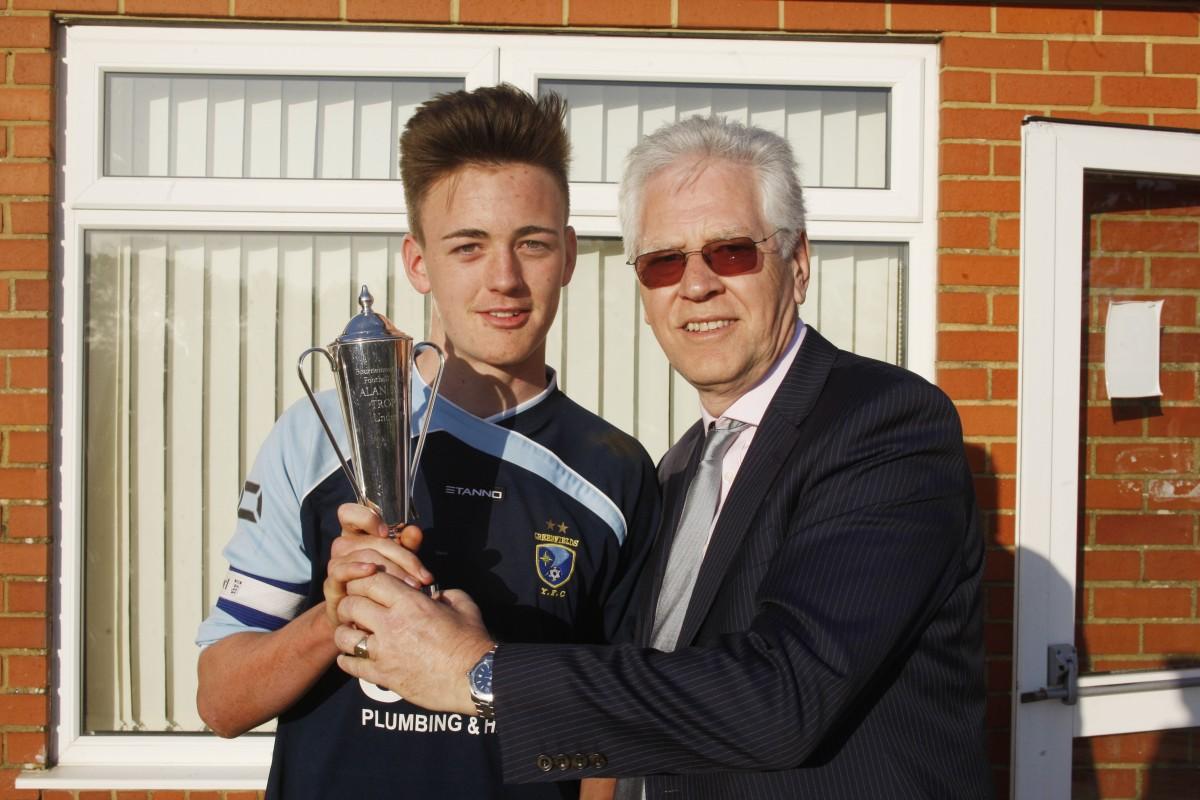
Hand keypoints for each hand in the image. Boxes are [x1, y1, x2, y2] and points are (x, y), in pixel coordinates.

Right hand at [323, 503, 432, 628]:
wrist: (363, 615)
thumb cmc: (383, 582)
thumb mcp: (398, 561)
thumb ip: (406, 545)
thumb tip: (414, 531)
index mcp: (356, 534)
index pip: (348, 513)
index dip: (365, 517)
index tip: (387, 531)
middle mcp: (343, 546)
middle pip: (371, 541)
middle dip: (402, 557)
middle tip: (422, 576)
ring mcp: (335, 564)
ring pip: (363, 556)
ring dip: (392, 570)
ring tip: (413, 585)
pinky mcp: (331, 584)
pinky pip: (341, 571)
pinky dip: (357, 570)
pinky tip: (372, 571)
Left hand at [333, 573, 491, 714]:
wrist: (475, 678)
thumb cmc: (471, 640)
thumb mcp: (463, 605)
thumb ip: (445, 594)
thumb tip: (435, 595)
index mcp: (410, 602)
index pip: (370, 580)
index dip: (363, 580)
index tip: (366, 587)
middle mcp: (392, 624)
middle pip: (350, 604)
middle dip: (349, 604)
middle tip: (354, 609)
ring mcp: (384, 651)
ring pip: (344, 636)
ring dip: (345, 632)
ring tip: (353, 633)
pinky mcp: (383, 675)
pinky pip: (351, 665)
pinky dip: (347, 660)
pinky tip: (353, 657)